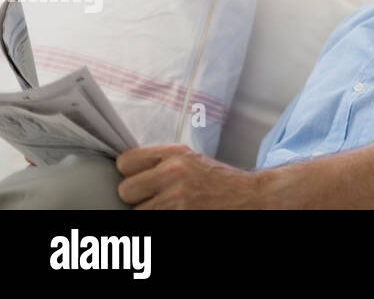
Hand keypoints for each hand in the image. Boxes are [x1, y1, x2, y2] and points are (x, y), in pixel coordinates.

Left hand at [116, 145, 261, 208]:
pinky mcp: (179, 218)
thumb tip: (125, 171)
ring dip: (148, 211)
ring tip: (167, 206)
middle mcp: (174, 173)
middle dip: (136, 197)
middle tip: (152, 197)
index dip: (129, 172)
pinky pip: (152, 221)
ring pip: (136, 212)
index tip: (137, 178)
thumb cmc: (217, 179)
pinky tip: (175, 212)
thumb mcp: (190, 159)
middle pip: (125, 190)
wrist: (247, 195)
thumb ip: (160, 162)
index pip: (125, 161)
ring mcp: (177, 198)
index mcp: (175, 153)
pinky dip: (160, 219)